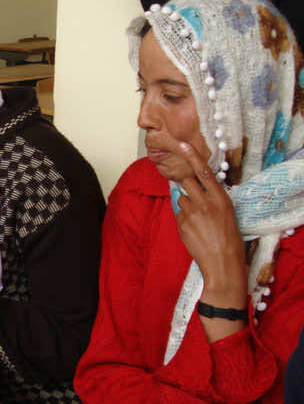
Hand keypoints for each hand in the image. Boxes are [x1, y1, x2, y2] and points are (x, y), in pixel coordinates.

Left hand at [175, 142, 246, 303]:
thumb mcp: (227, 214)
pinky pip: (179, 213)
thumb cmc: (229, 239)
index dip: (193, 157)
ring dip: (187, 206)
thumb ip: (212, 200)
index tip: (183, 145)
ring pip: (182, 198)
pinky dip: (184, 219)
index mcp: (221, 199)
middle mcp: (206, 203)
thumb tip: (195, 191)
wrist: (223, 263)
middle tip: (194, 197)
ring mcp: (192, 213)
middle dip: (186, 185)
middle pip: (187, 182)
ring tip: (199, 222)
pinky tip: (195, 230)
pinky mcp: (182, 223)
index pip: (205, 173)